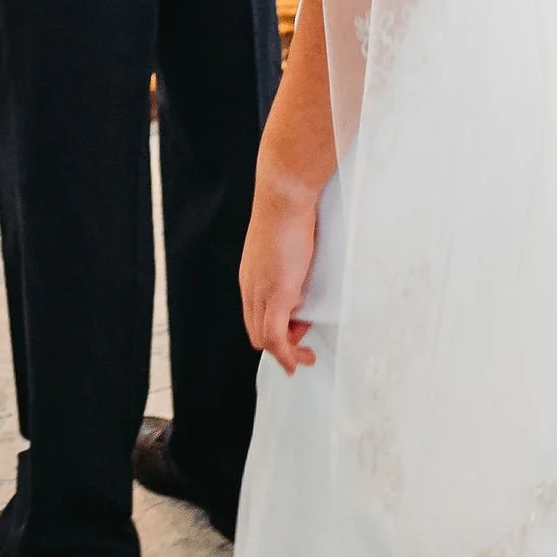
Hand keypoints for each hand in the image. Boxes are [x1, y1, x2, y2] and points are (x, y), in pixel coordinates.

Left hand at [241, 172, 318, 373]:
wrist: (284, 197)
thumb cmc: (289, 212)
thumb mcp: (284, 244)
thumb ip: (287, 264)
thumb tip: (302, 275)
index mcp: (251, 276)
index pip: (255, 316)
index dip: (275, 328)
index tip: (295, 329)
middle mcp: (251, 288)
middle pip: (256, 332)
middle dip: (281, 343)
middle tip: (303, 337)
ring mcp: (262, 293)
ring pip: (264, 339)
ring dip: (286, 351)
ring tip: (305, 346)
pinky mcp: (277, 296)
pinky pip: (275, 339)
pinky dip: (286, 355)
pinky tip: (298, 359)